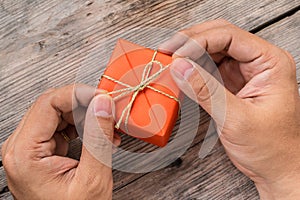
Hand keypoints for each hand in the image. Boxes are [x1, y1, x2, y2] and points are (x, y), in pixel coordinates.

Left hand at [1, 84, 119, 199]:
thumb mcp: (92, 179)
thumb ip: (97, 138)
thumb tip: (102, 104)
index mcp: (25, 153)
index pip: (49, 103)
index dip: (79, 94)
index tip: (103, 96)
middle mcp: (21, 147)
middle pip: (52, 105)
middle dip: (85, 104)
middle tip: (109, 109)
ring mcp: (30, 148)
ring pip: (58, 113)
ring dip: (86, 115)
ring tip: (108, 128)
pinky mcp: (41, 151)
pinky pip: (61, 126)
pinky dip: (82, 126)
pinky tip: (99, 135)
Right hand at [159, 19, 299, 198]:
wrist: (277, 167)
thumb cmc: (271, 147)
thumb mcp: (237, 119)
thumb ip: (206, 91)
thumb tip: (180, 67)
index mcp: (270, 62)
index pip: (229, 37)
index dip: (198, 41)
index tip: (176, 54)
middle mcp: (257, 62)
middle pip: (219, 37)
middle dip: (191, 41)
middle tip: (167, 50)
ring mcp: (243, 72)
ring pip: (211, 50)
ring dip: (189, 54)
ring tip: (169, 61)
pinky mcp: (231, 83)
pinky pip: (208, 68)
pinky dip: (192, 69)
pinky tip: (180, 74)